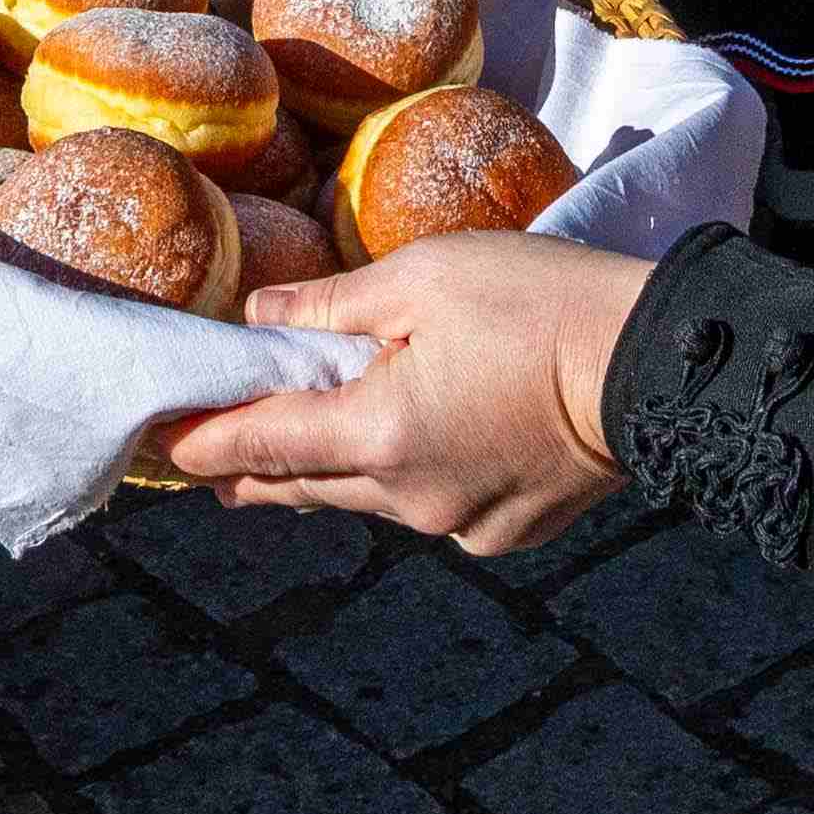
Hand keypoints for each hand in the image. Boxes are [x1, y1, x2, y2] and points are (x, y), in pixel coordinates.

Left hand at [164, 234, 647, 552]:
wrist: (654, 368)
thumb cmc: (538, 302)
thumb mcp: (424, 277)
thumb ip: (331, 305)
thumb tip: (260, 319)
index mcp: (375, 433)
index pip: (256, 446)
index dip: (199, 444)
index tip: (159, 443)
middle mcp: (406, 497)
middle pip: (301, 485)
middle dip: (252, 466)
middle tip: (209, 453)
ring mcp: (457, 525)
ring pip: (367, 499)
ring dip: (334, 469)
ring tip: (307, 439)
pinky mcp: (504, 536)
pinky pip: (432, 508)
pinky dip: (413, 477)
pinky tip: (429, 439)